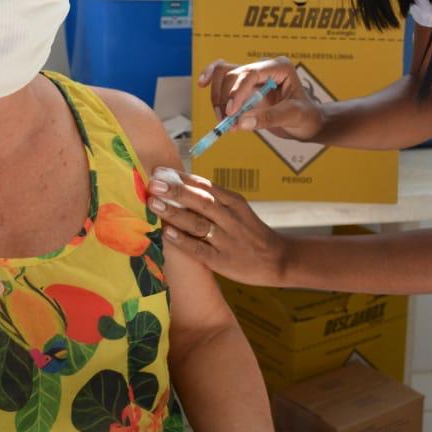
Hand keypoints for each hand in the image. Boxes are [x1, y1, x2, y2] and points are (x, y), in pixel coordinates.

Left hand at [148, 168, 289, 286]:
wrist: (278, 260)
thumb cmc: (251, 233)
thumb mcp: (238, 210)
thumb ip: (214, 200)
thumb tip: (180, 187)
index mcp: (233, 202)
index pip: (204, 185)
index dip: (181, 177)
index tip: (159, 170)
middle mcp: (230, 217)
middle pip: (200, 201)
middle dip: (175, 191)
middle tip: (153, 183)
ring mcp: (227, 239)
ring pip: (198, 223)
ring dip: (175, 213)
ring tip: (154, 204)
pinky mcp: (224, 260)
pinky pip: (200, 249)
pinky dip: (183, 240)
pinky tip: (167, 233)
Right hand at [199, 57, 323, 141]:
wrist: (306, 122)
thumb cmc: (305, 116)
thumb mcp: (292, 116)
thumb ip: (268, 118)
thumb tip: (240, 123)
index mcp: (279, 67)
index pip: (251, 73)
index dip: (236, 91)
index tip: (231, 112)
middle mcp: (263, 67)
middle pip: (233, 74)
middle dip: (225, 99)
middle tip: (226, 122)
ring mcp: (252, 75)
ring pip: (224, 75)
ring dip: (218, 97)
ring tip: (223, 121)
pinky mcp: (244, 86)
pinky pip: (223, 79)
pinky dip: (213, 84)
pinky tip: (202, 84)